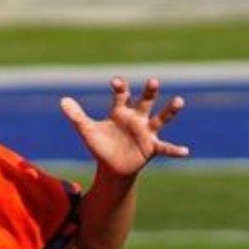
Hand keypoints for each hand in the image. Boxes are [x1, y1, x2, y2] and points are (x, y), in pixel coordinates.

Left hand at [58, 77, 188, 177]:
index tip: (116, 81)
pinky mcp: (152, 147)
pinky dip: (175, 150)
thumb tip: (62, 100)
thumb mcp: (87, 131)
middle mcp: (136, 118)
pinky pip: (165, 148)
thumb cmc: (101, 145)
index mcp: (121, 112)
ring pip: (160, 118)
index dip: (120, 88)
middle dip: (149, 92)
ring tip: (179, 101)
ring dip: (169, 111)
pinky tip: (185, 151)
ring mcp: (146, 132)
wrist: (112, 167)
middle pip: (144, 101)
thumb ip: (76, 116)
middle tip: (153, 81)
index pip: (121, 95)